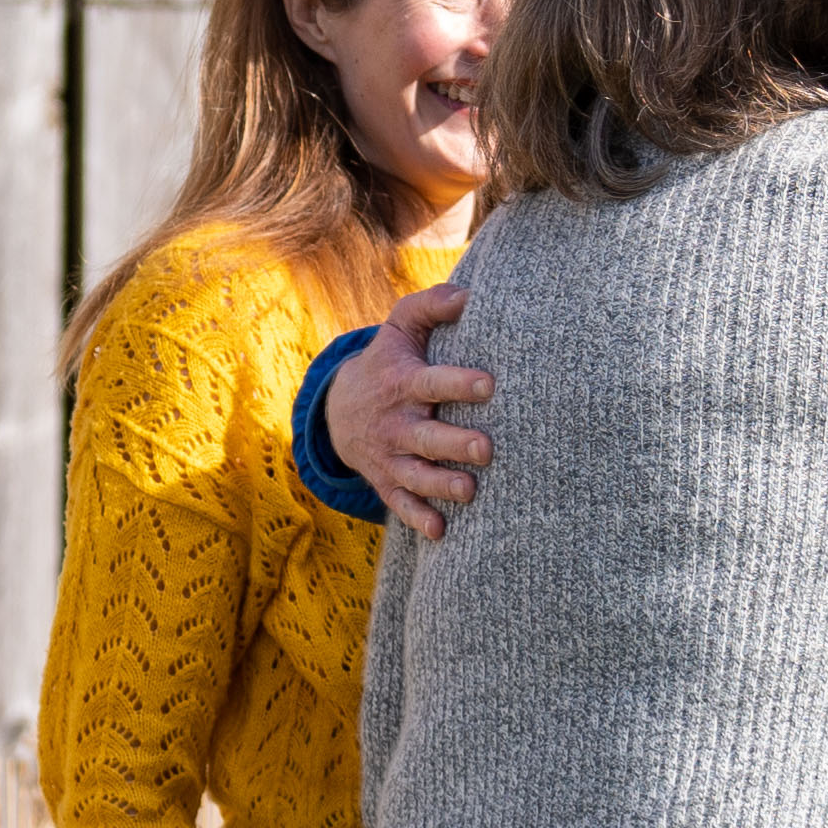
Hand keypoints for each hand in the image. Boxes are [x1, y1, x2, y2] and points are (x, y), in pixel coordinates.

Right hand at [334, 280, 495, 540]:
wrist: (338, 409)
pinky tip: (439, 531)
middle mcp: (397, 423)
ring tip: (469, 490)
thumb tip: (469, 297)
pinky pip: (400, 504)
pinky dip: (417, 518)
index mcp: (404, 383)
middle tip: (487, 448)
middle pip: (427, 437)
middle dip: (455, 444)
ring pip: (416, 475)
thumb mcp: (398, 328)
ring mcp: (390, 456)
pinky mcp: (386, 481)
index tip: (489, 384)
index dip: (459, 383)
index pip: (433, 382)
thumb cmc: (386, 362)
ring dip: (441, 485)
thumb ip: (430, 306)